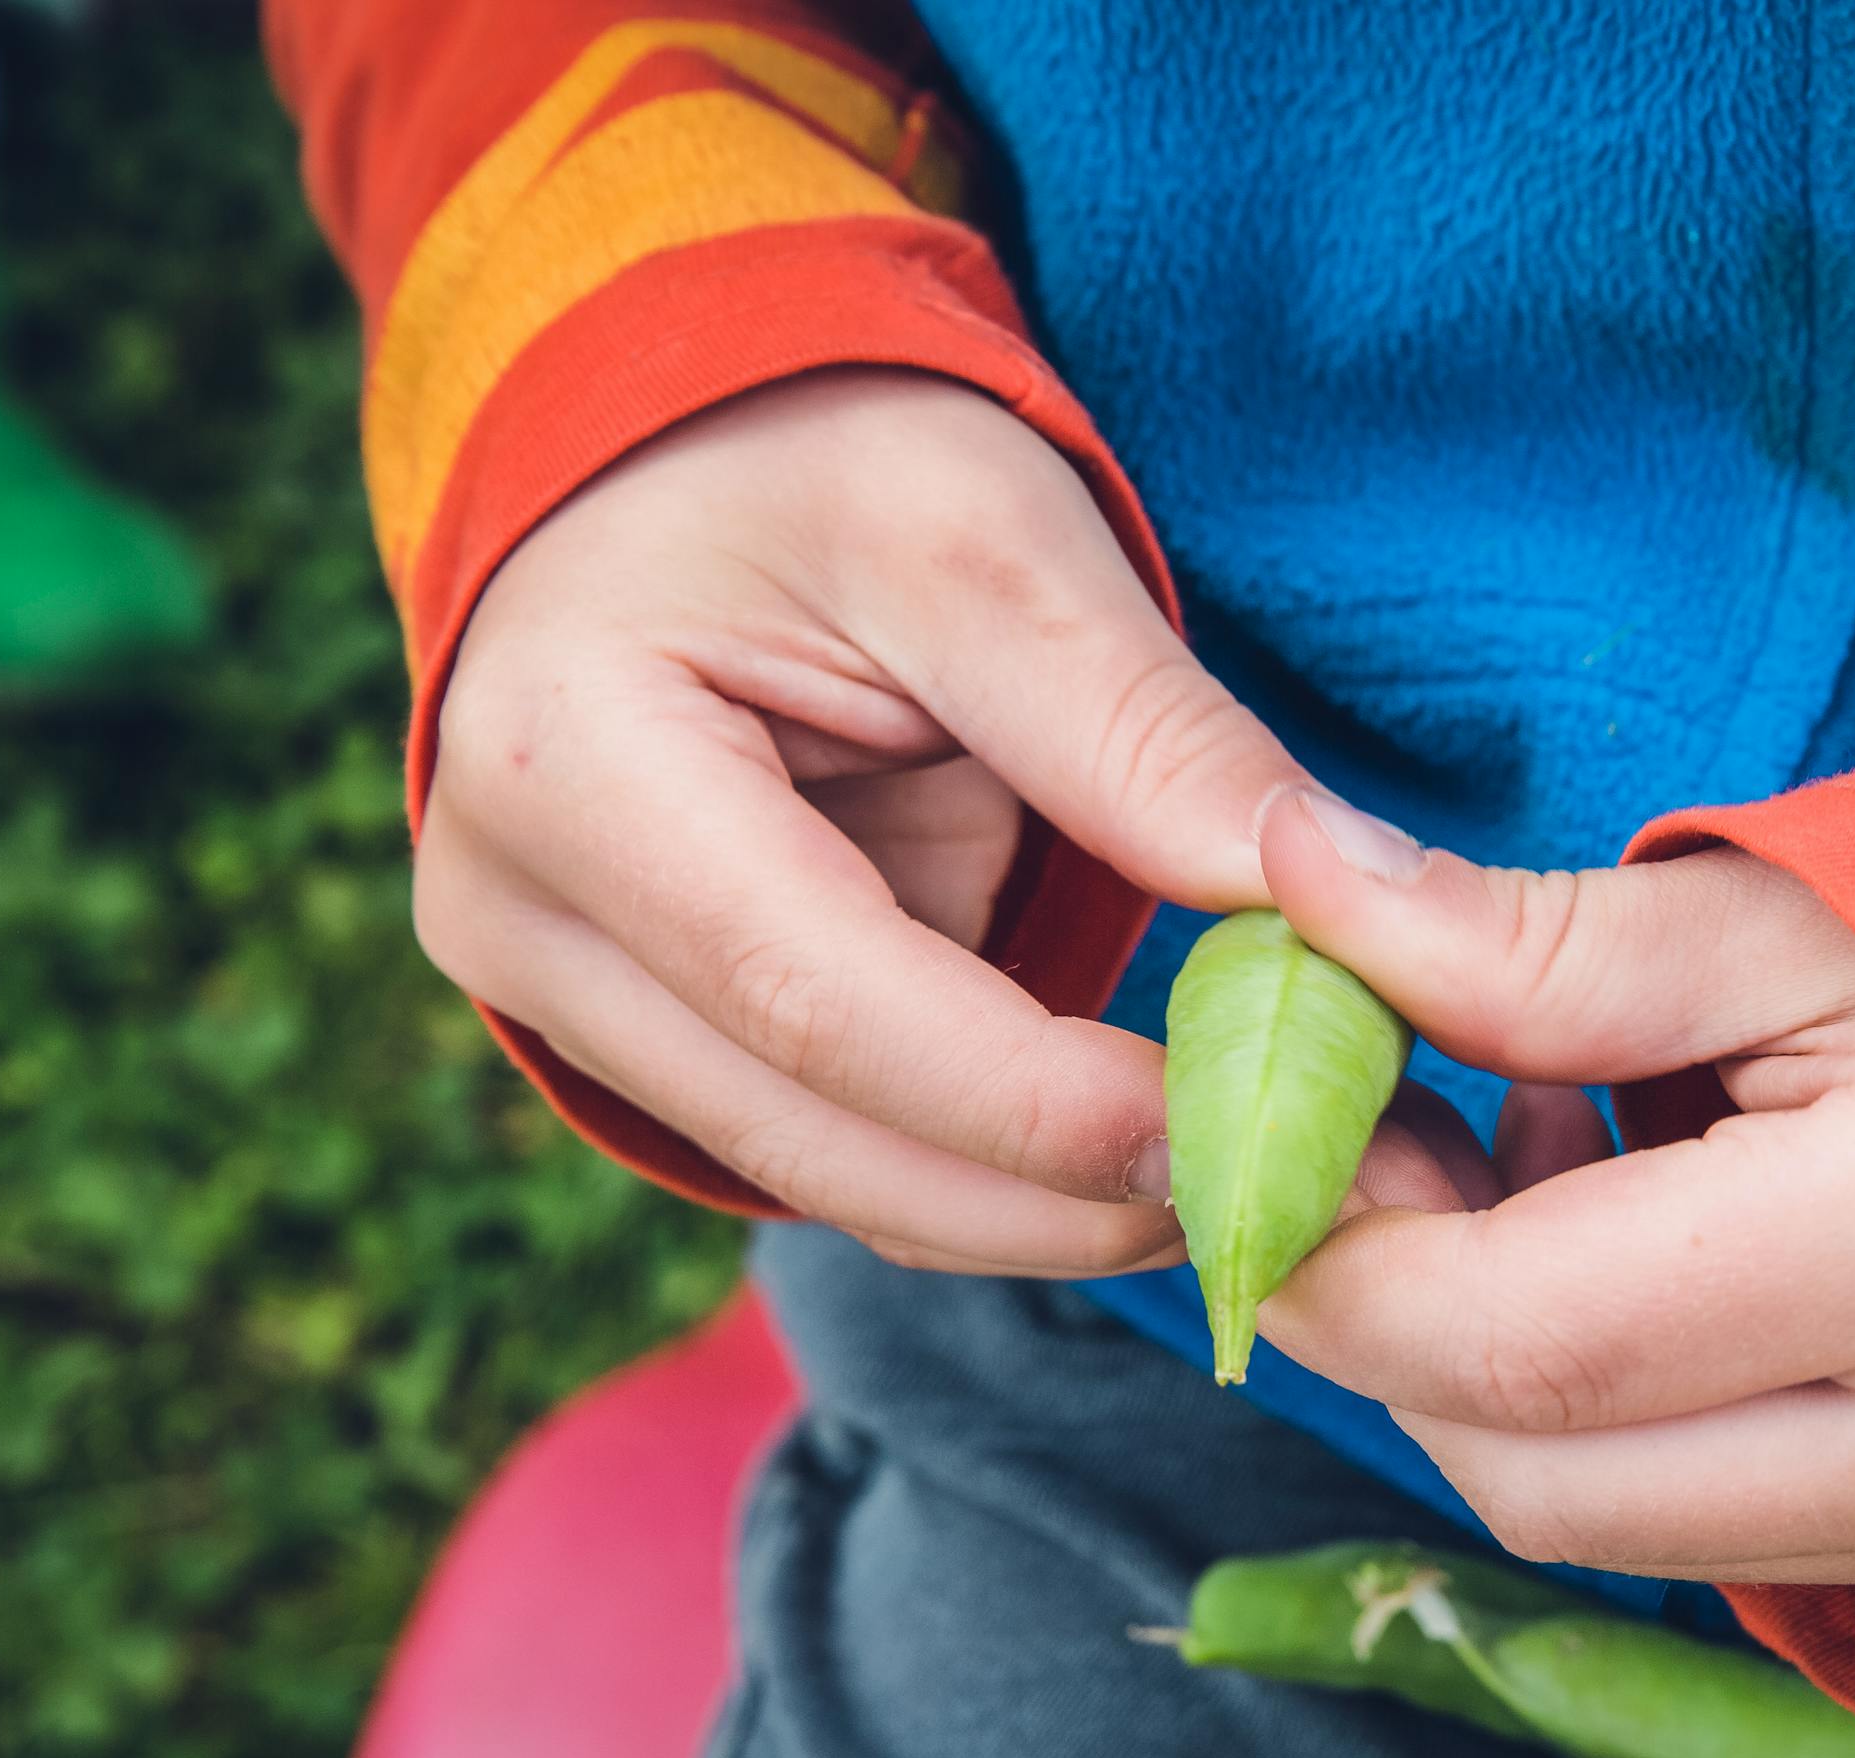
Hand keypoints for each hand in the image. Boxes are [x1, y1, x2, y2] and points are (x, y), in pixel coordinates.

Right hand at [416, 371, 1340, 1273]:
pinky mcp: (647, 1038)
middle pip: (817, 1137)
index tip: (1241, 1140)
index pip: (818, 1001)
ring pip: (834, 1178)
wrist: (678, 458)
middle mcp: (519, 915)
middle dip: (1066, 1199)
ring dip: (1051, 1212)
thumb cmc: (817, 449)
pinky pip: (845, 1146)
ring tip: (1268, 1185)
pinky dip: (1005, 1172)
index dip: (1037, 1105)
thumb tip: (1336, 899)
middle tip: (1302, 1206)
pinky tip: (1162, 1153)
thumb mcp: (989, 530)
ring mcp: (562, 997)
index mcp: (567, 765)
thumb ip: (1138, 729)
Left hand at [1251, 792, 1854, 1584]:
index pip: (1511, 1335)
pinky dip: (1598, 1405)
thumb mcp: (1808, 911)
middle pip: (1527, 1469)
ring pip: (1594, 1522)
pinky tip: (1638, 1236)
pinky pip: (1691, 1526)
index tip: (1261, 1123)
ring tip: (1536, 1150)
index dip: (1335, 1245)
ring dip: (1486, 1364)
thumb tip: (1290, 888)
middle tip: (1376, 1128)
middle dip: (1386, 1317)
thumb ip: (1534, 942)